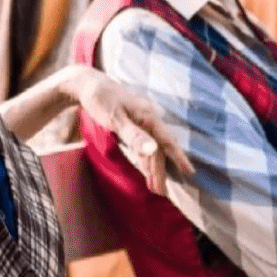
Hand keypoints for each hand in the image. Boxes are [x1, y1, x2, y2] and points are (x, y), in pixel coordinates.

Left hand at [72, 67, 192, 195]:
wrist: (86, 83)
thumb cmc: (100, 100)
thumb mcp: (115, 119)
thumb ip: (134, 136)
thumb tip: (154, 150)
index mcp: (148, 116)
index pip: (168, 141)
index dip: (179, 157)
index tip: (190, 173)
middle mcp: (148, 117)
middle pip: (158, 148)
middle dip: (160, 170)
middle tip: (160, 192)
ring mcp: (140, 119)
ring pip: (151, 146)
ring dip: (152, 166)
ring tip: (154, 186)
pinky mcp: (132, 122)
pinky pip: (143, 143)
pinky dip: (145, 157)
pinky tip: (145, 167)